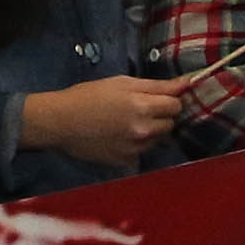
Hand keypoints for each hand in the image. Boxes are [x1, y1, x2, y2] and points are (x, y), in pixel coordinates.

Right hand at [19, 76, 186, 169]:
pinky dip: (136, 144)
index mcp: (142, 107)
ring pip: (158, 139)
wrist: (59, 123)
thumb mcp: (120, 83)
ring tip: (126, 123)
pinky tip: (118, 137)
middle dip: (160, 116)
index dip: (167, 100)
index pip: (176, 106)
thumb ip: (156, 86)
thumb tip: (185, 85)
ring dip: (150, 131)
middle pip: (170, 124)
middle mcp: (143, 131)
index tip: (156, 98)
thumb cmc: (88, 96)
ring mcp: (135, 149)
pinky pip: (142, 151)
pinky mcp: (126, 161)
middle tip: (139, 109)